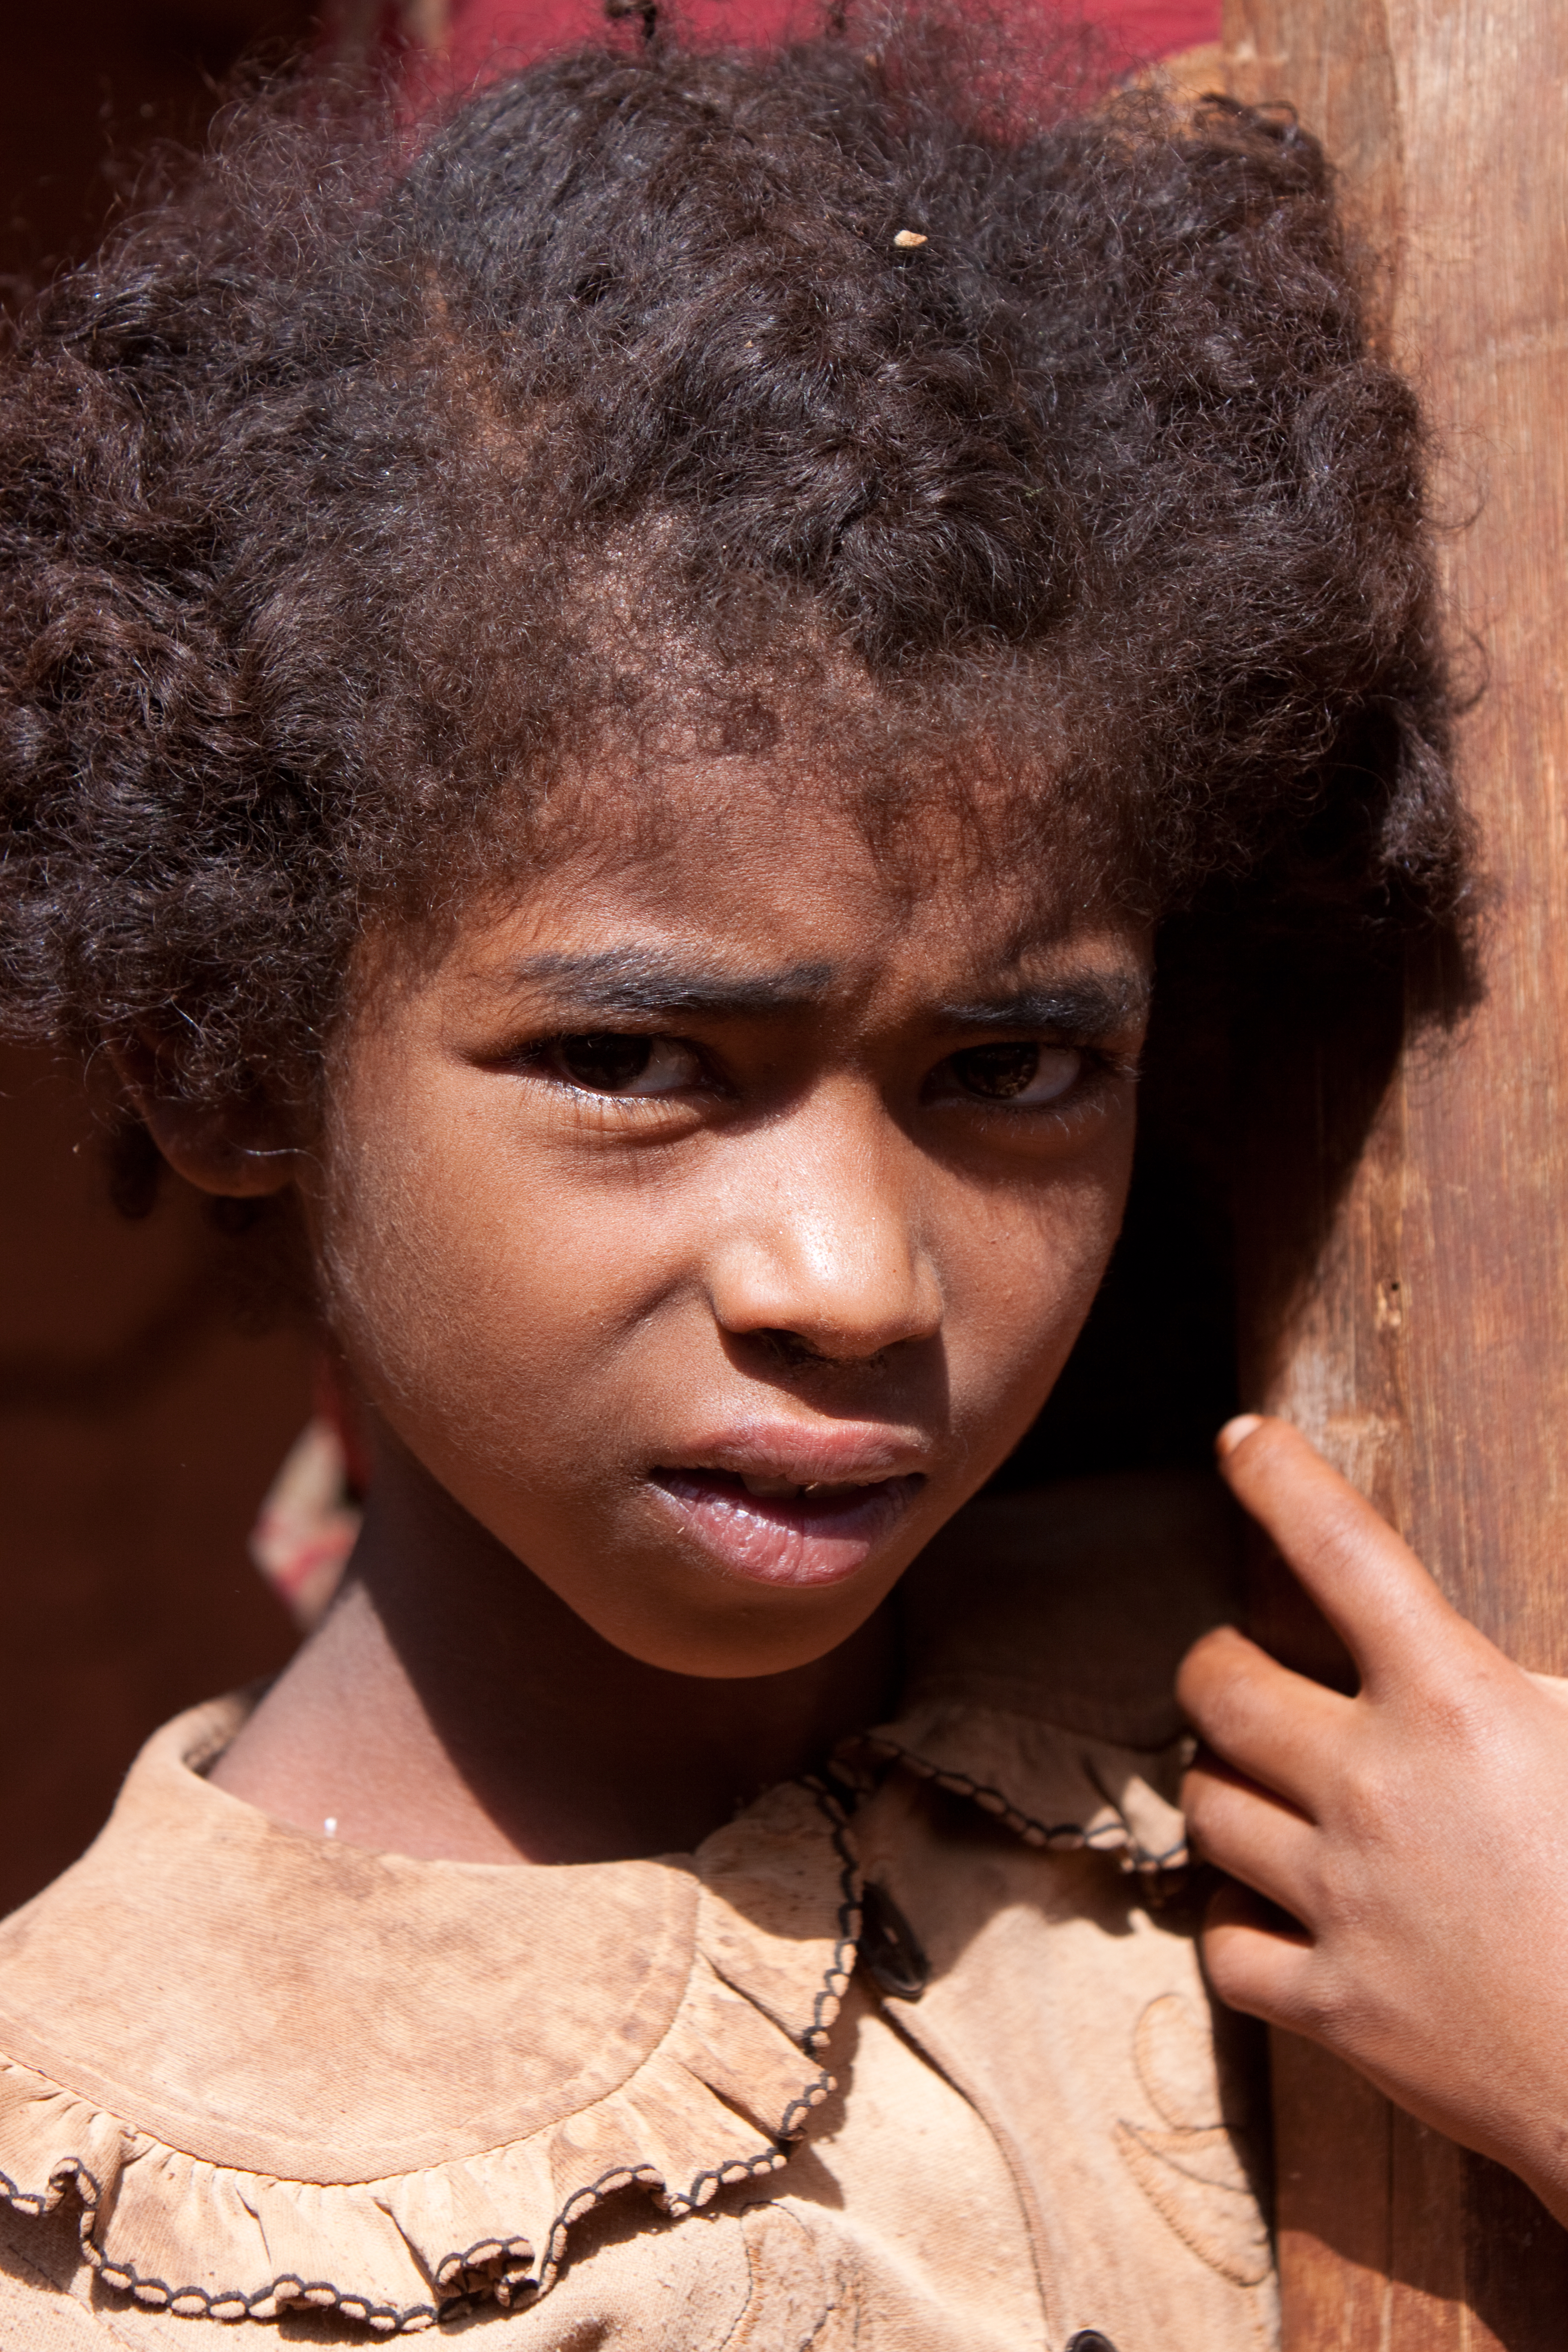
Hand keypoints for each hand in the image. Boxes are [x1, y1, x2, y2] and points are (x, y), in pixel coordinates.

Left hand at [1179, 1415, 1567, 2222]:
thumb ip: (1527, 1689)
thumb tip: (1485, 1656)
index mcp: (1460, 1706)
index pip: (1344, 1551)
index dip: (1281, 1479)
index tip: (1240, 1442)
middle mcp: (1380, 1788)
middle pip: (1218, 1684)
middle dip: (1219, 1669)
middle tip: (1246, 1677)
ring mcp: (1345, 1902)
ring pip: (1207, 1808)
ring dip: (1226, 1790)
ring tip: (1267, 1794)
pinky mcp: (1335, 2007)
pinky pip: (1226, 1943)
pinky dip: (1240, 1925)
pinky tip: (1276, 1915)